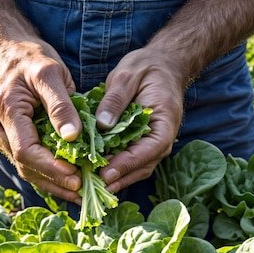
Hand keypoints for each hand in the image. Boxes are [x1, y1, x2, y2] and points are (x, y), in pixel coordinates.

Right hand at [0, 40, 83, 202]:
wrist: (1, 48)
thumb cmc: (27, 56)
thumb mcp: (49, 72)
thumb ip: (61, 105)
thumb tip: (73, 138)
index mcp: (5, 109)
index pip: (27, 151)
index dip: (52, 168)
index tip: (77, 177)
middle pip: (25, 166)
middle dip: (55, 182)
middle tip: (84, 191)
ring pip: (24, 168)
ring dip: (51, 183)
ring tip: (78, 192)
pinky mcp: (5, 138)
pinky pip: (25, 160)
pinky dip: (46, 172)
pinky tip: (65, 179)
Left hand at [95, 47, 185, 192]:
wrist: (160, 66)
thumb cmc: (146, 68)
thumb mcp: (127, 75)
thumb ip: (115, 99)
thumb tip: (102, 124)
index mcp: (164, 123)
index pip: (148, 150)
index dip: (127, 164)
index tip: (106, 173)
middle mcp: (160, 140)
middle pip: (141, 167)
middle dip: (117, 178)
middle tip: (91, 185)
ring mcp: (150, 145)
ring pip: (134, 169)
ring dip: (114, 179)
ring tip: (89, 185)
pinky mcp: (139, 145)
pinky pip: (127, 162)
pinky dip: (112, 170)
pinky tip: (92, 174)